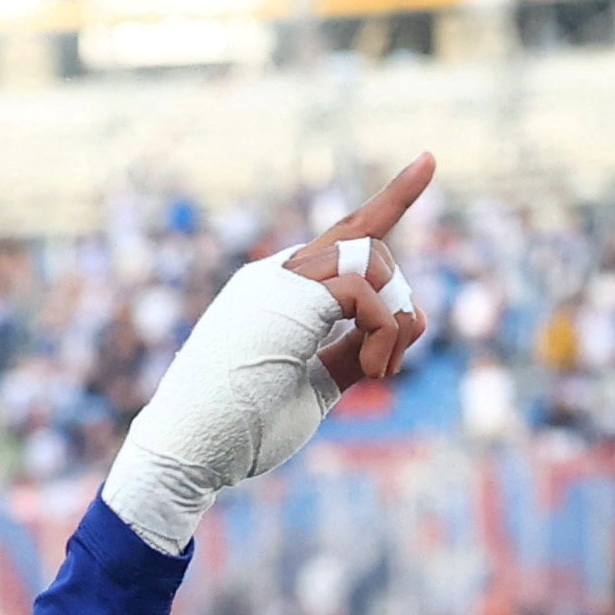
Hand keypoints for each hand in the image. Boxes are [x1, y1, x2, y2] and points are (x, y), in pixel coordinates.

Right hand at [99, 154, 436, 555]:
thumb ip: (349, 355)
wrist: (187, 454)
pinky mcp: (284, 298)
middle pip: (365, 240)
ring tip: (379, 374)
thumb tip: (394, 333)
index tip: (428, 160)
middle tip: (387, 368)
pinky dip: (384, 328)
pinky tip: (374, 371)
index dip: (391, 199)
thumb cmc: (241, 431)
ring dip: (393, 318)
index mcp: (278, 292)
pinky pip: (362, 286)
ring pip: (370, 257)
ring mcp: (276, 282)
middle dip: (398, 299)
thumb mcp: (312, 386)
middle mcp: (275, 275)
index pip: (344, 236)